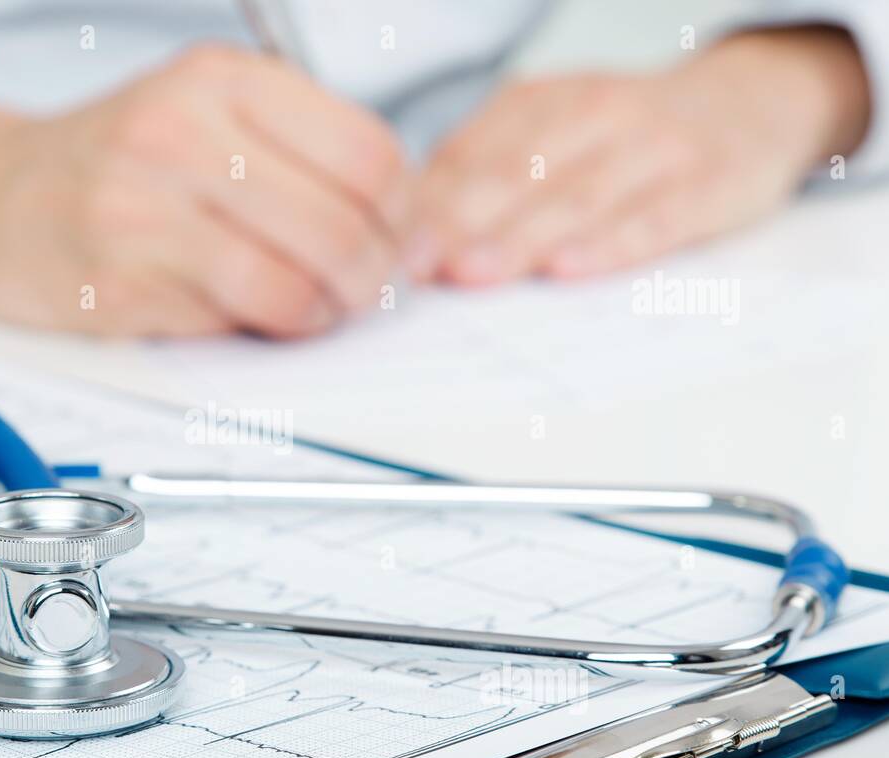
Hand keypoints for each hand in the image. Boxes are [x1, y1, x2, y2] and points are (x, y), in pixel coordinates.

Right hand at [0, 45, 408, 336]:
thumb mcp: (204, 113)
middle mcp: (182, 133)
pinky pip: (235, 317)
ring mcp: (146, 209)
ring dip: (324, 312)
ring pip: (294, 282)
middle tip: (364, 289)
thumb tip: (396, 222)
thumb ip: (294, 149)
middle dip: (371, 276)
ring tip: (316, 308)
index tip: (392, 236)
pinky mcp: (122, 280)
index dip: (400, 211)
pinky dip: (267, 328)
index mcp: (221, 80)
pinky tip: (258, 316)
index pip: (366, 152)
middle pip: (341, 224)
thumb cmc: (116, 163)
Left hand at [409, 28, 871, 284]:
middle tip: (415, 267)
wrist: (752, 102)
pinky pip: (656, 217)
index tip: (385, 249)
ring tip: (474, 273)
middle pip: (516, 174)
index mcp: (543, 103)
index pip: (472, 154)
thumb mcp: (551, 133)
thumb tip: (407, 234)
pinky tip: (571, 269)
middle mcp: (595, 115)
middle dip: (459, 222)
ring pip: (577, 195)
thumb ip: (484, 174)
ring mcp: (655, 147)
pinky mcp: (710, 183)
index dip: (427, 205)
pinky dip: (612, 243)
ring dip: (520, 237)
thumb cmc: (626, 137)